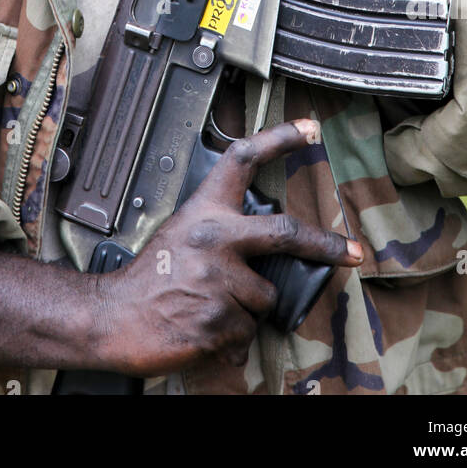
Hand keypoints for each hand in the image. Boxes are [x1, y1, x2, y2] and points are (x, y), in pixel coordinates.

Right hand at [96, 119, 362, 377]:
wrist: (112, 316)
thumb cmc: (149, 277)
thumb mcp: (183, 235)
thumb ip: (225, 234)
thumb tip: (269, 250)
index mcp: (205, 211)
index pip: (244, 160)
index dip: (280, 139)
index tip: (310, 129)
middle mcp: (215, 237)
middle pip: (287, 232)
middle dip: (327, 245)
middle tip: (354, 252)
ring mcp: (218, 278)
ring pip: (265, 297)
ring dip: (247, 310)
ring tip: (211, 307)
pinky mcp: (218, 318)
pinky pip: (247, 332)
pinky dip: (233, 338)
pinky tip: (205, 328)